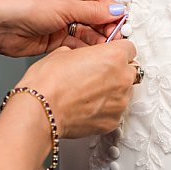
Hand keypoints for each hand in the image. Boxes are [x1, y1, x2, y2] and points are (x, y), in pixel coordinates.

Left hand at [0, 0, 125, 56]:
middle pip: (94, 16)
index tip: (124, 22)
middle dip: (106, 27)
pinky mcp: (53, 40)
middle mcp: (64, 4)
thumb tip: (117, 11)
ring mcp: (59, 23)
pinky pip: (75, 44)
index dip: (112, 10)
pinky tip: (94, 53)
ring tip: (108, 47)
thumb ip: (92, 12)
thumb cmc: (23, 6)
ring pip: (86, 32)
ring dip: (97, 39)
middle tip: (118, 38)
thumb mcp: (64, 6)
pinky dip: (85, 49)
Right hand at [14, 40, 136, 138]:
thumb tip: (82, 58)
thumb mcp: (63, 53)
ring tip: (89, 94)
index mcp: (114, 56)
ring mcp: (120, 102)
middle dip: (117, 72)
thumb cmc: (48, 82)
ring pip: (124, 93)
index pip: (130, 48)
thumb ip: (83, 53)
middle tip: (97, 75)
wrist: (40, 109)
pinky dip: (105, 109)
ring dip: (112, 91)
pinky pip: (115, 111)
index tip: (110, 55)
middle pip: (130, 71)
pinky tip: (87, 107)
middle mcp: (122, 79)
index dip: (117, 51)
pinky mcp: (113, 121)